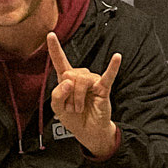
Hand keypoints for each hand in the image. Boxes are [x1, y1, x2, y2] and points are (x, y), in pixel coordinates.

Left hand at [46, 32, 121, 158]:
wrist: (88, 132)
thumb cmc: (74, 119)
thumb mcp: (57, 108)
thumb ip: (57, 94)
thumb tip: (68, 81)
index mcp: (67, 80)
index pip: (60, 61)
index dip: (55, 48)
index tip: (50, 35)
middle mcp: (80, 77)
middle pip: (68, 76)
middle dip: (67, 96)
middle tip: (71, 107)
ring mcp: (93, 82)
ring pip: (80, 81)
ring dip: (77, 100)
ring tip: (79, 108)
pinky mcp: (104, 88)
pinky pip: (108, 76)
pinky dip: (112, 67)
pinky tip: (117, 57)